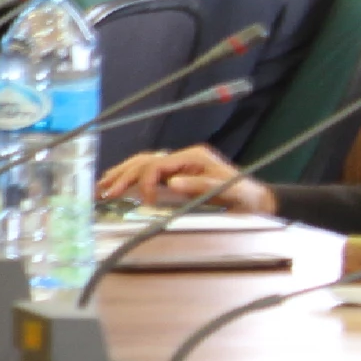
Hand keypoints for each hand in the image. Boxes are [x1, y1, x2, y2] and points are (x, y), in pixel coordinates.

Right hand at [98, 145, 267, 212]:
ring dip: (122, 174)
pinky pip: (150, 171)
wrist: (258, 200)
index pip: (157, 165)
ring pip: (144, 163)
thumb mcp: (226, 192)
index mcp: (194, 157)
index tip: (142, 203)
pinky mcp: (179, 173)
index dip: (144, 183)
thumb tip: (170, 183)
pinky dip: (132, 176)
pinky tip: (119, 183)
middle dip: (123, 176)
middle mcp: (184, 156)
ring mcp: (180, 163)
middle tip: (104, 191)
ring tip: (102, 185)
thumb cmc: (244, 198)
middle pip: (145, 161)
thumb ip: (199, 186)